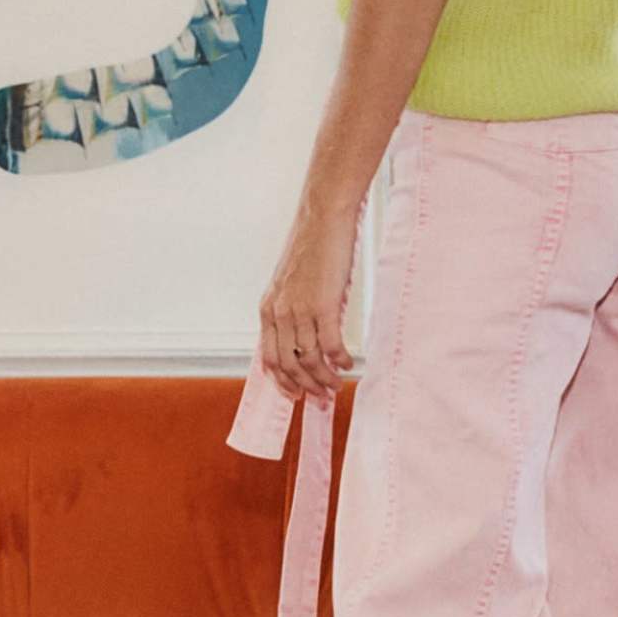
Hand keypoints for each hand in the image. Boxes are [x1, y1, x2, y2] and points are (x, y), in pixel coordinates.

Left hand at [259, 207, 359, 401]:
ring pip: (309, 358)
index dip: (282, 381)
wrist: (322, 219)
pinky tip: (348, 363)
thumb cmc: (311, 247)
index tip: (295, 394)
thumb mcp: (292, 283)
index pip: (269, 358)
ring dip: (324, 378)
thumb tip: (306, 338)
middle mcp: (280, 312)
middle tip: (321, 398)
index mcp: (269, 309)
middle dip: (305, 387)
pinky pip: (330, 344)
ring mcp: (300, 309)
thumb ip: (292, 310)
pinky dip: (339, 359)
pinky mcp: (323, 304)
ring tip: (337, 385)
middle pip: (288, 364)